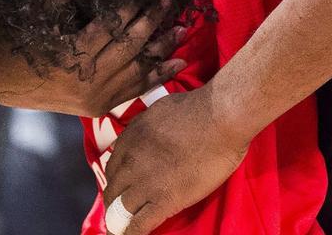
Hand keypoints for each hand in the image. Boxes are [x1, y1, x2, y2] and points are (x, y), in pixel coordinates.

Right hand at [0, 5, 185, 116]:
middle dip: (152, 20)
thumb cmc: (15, 43)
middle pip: (129, 46)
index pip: (111, 26)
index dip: (131, 4)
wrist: (2, 86)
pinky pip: (135, 90)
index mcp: (70, 55)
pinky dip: (158, 76)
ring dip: (162, 48)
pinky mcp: (100, 107)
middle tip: (169, 0)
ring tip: (183, 28)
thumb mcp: (36, 15)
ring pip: (138, 69)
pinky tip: (177, 62)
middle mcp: (87, 80)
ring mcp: (96, 97)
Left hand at [103, 87, 247, 233]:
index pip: (112, 166)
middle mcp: (130, 161)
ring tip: (122, 228)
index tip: (124, 186)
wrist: (219, 119)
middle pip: (113, 190)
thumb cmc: (198, 109)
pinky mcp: (163, 201)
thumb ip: (147, 129)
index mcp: (130, 138)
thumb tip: (147, 139)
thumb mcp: (159, 111)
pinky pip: (138, 226)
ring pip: (120, 211)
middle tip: (122, 210)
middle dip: (115, 202)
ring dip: (120, 221)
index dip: (118, 179)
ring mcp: (145, 182)